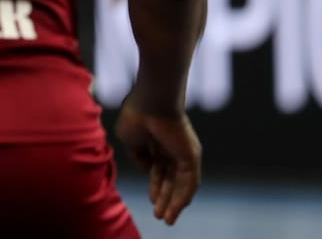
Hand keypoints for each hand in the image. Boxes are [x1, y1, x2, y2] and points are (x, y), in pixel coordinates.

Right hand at [114, 92, 201, 225]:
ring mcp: (184, 153)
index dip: (155, 185)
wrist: (151, 102)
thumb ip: (138, 157)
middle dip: (165, 198)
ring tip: (167, 219)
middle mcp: (173, 148)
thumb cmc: (137, 115)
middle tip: (160, 216)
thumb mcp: (130, 140)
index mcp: (157, 142)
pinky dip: (183, 196)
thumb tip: (147, 170)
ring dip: (174, 202)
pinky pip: (190, 182)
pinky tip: (176, 209)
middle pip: (171, 179)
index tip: (152, 200)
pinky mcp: (191, 156)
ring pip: (181, 184)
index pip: (159, 169)